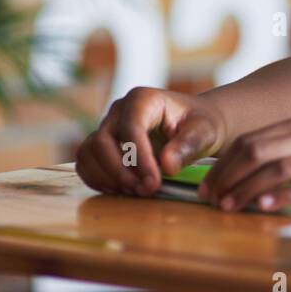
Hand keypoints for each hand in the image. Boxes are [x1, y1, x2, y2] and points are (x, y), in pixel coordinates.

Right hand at [75, 87, 227, 195]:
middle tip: (145, 191)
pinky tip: (122, 190)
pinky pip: (85, 163)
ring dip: (107, 177)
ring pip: (88, 153)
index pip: (131, 128)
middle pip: (101, 141)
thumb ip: (188, 145)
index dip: (139, 159)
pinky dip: (98, 180)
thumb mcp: (204, 132)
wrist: (195, 128)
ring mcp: (108, 126)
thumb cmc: (200, 126)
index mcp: (143, 100)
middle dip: (120, 171)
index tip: (154, 183)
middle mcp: (119, 110)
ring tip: (135, 192)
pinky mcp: (102, 144)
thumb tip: (167, 165)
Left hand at [200, 112, 290, 211]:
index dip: (225, 161)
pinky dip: (284, 195)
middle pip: (257, 151)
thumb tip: (273, 161)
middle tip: (210, 198)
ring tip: (229, 206)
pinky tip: (267, 206)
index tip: (207, 182)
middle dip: (226, 176)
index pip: (254, 139)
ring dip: (247, 188)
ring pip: (278, 168)